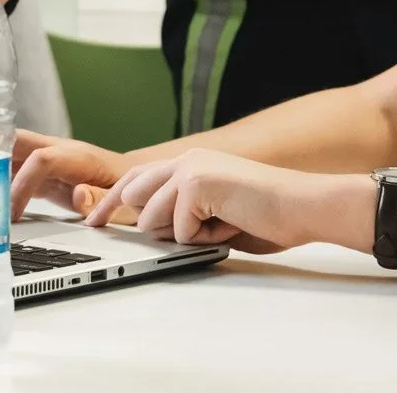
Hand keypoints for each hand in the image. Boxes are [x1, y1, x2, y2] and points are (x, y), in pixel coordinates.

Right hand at [10, 130, 132, 220]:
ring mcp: (51, 160)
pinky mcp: (46, 174)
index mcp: (79, 157)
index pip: (41, 159)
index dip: (22, 183)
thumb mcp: (125, 202)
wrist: (138, 182)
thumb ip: (102, 200)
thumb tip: (78, 196)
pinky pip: (17, 170)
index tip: (11, 212)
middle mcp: (60, 152)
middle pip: (19, 140)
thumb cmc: (132, 192)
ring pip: (12, 152)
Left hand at [84, 149, 341, 254]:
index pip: (136, 178)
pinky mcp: (196, 184)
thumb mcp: (215, 212)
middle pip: (134, 195)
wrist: (303, 206)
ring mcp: (190, 168)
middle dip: (152, 224)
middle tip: (179, 234)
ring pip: (153, 218)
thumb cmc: (268, 215)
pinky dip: (205, 238)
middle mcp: (185, 159)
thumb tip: (151, 229)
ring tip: (223, 225)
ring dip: (187, 235)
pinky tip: (231, 225)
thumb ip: (182, 213)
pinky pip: (179, 230)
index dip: (112, 201)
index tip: (92, 221)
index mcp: (190, 162)